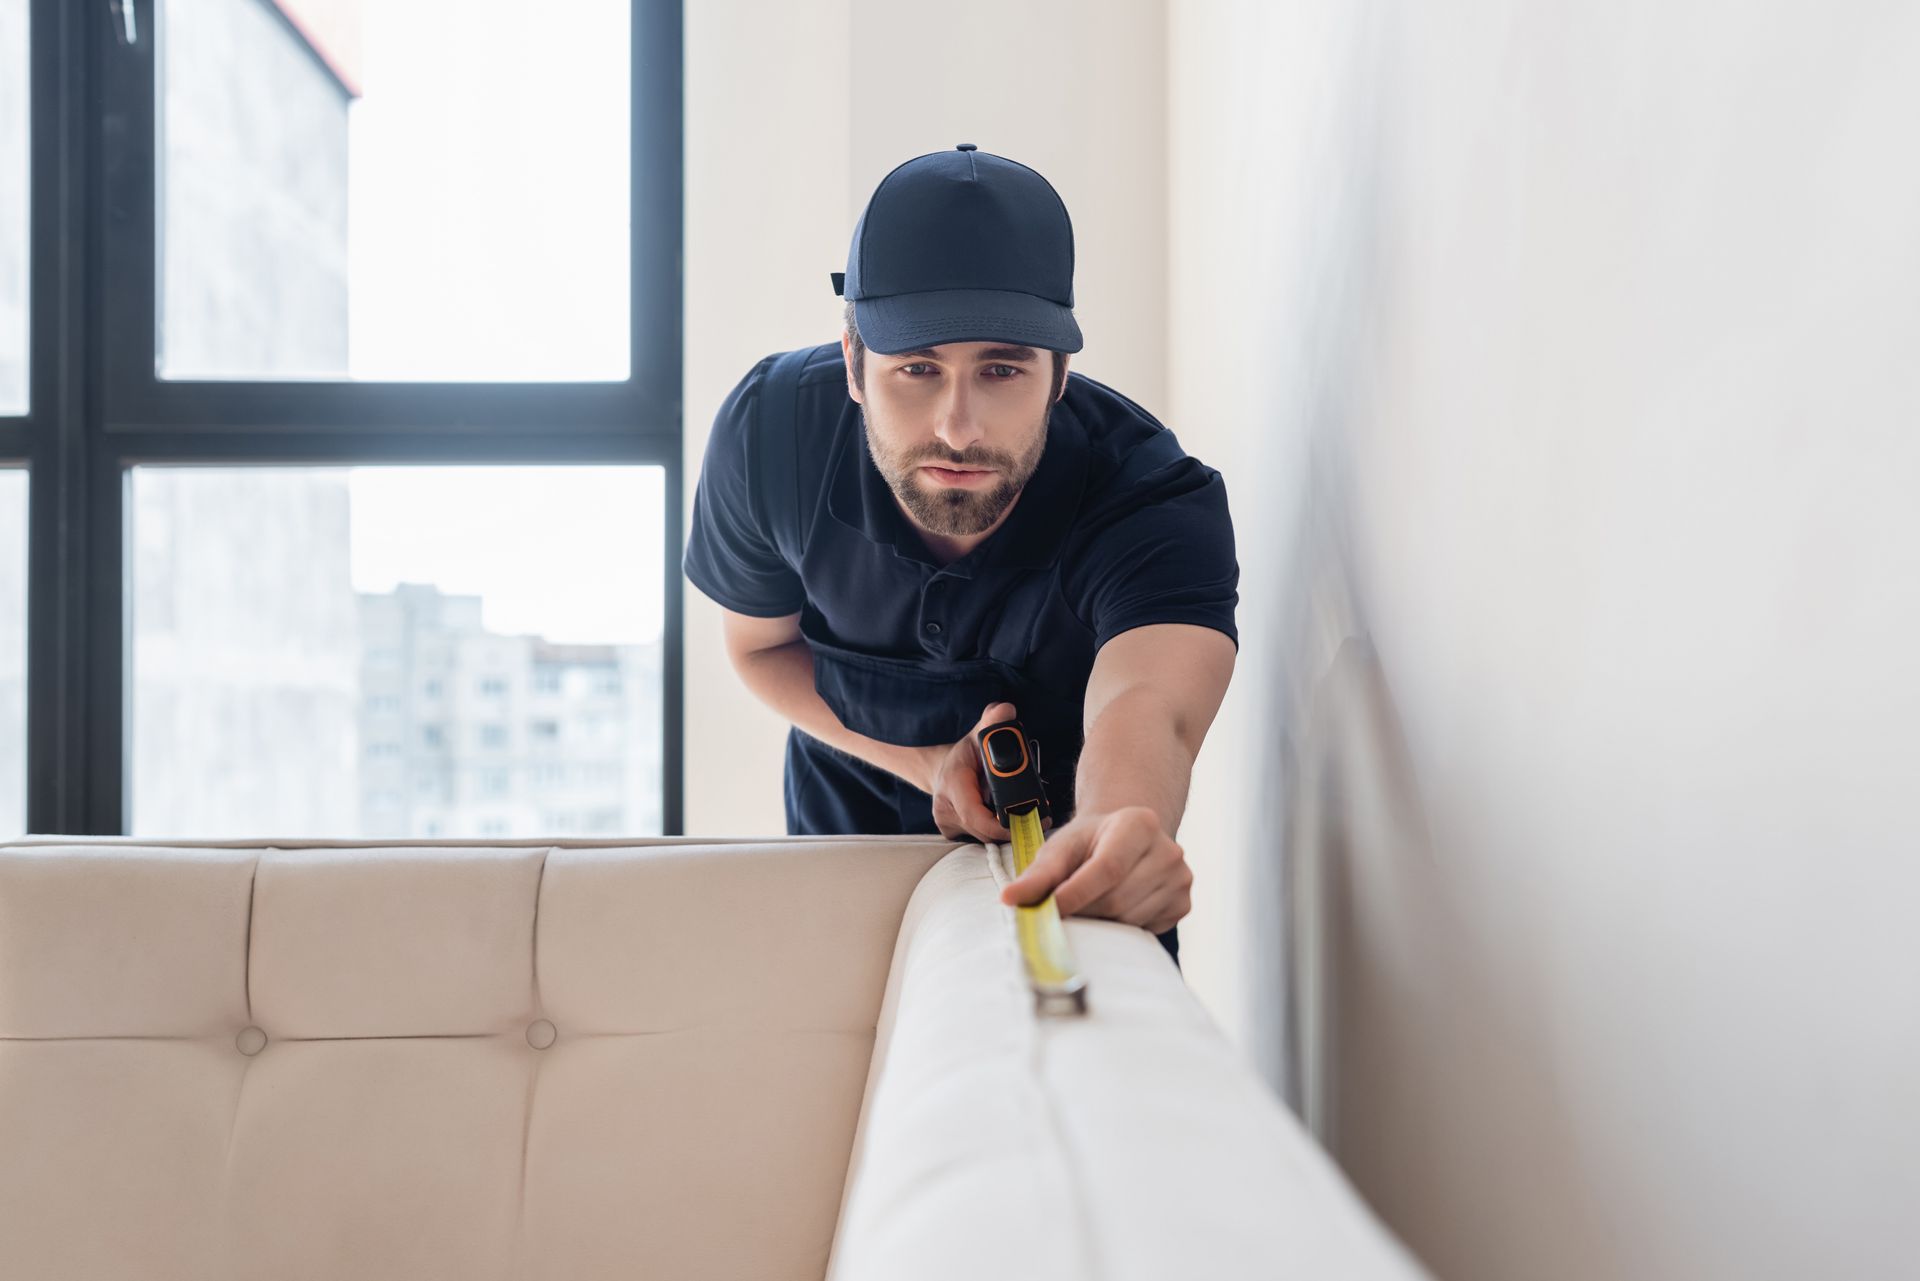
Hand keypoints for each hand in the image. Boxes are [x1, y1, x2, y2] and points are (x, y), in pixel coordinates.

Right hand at [925, 701, 1019, 843]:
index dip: (1002, 825)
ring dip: (1005, 829)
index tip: (1029, 819)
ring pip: (983, 837)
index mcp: (952, 784)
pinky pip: (979, 839)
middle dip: (1011, 826)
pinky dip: (996, 832)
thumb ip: (994, 721)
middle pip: (984, 829)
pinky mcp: (952, 833)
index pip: (975, 815)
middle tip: (1038, 817)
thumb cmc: (968, 752)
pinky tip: (1005, 819)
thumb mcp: (980, 733)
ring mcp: (946, 823)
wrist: (943, 768)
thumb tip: (1006, 711)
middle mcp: (944, 807)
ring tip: (1023, 815)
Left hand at [998, 806, 1191, 935]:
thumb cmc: (1088, 843)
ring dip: (1100, 922)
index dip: (1076, 894)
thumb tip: (1009, 900)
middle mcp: (1168, 849)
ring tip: (1089, 905)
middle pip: (1117, 899)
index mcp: (1139, 823)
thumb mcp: (1061, 848)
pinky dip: (1121, 928)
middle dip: (1083, 911)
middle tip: (1062, 911)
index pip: (1107, 868)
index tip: (1049, 911)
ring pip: (1129, 919)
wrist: (1125, 840)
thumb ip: (1037, 874)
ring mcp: (1181, 878)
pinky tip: (1113, 909)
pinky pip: (1144, 930)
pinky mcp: (1183, 904)